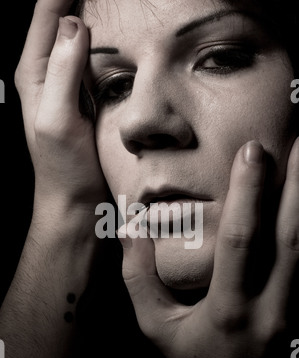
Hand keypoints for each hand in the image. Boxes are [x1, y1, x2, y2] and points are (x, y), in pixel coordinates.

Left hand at [15, 0, 105, 220]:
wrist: (78, 203)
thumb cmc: (63, 170)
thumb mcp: (57, 121)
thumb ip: (62, 72)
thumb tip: (75, 25)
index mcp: (35, 72)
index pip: (47, 12)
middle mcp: (52, 74)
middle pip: (65, 18)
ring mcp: (75, 86)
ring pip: (87, 38)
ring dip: (103, 18)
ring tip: (124, 6)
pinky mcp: (94, 99)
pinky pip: (105, 63)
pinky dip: (116, 47)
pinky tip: (131, 41)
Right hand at [118, 139, 298, 357]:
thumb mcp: (154, 323)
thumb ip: (138, 274)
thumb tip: (131, 225)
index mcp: (227, 309)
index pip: (240, 242)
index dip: (248, 195)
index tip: (252, 151)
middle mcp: (269, 307)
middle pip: (290, 238)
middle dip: (296, 184)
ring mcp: (294, 310)